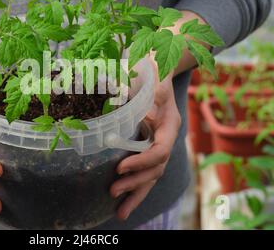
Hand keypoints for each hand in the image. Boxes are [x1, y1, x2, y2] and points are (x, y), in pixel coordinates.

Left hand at [110, 73, 180, 219]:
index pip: (159, 151)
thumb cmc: (153, 73)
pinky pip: (144, 171)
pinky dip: (135, 185)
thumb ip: (153, 96)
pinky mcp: (147, 147)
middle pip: (155, 169)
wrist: (156, 70)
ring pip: (151, 176)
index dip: (142, 162)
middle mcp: (165, 139)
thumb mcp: (153, 81)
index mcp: (169, 126)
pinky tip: (123, 199)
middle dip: (136, 183)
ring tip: (120, 212)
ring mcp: (157, 145)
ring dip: (136, 193)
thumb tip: (144, 117)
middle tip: (114, 191)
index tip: (120, 167)